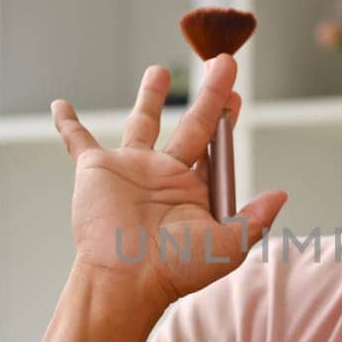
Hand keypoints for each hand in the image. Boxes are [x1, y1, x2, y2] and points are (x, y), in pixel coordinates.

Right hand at [55, 56, 286, 311]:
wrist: (125, 279)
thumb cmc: (174, 271)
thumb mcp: (226, 246)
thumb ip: (255, 219)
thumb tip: (281, 195)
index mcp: (194, 190)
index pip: (217, 146)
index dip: (228, 118)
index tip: (237, 95)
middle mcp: (165, 175)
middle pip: (192, 124)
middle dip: (209, 94)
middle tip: (223, 62)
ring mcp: (131, 170)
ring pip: (143, 123)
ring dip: (150, 96)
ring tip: (160, 70)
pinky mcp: (97, 171)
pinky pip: (78, 141)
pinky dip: (68, 124)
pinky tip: (61, 106)